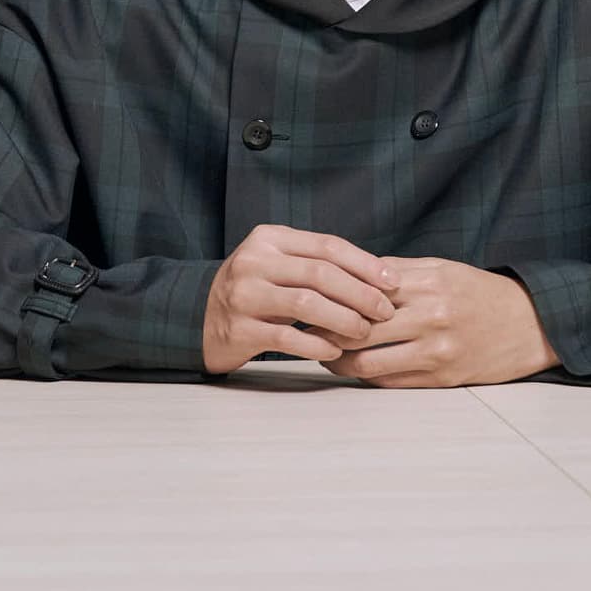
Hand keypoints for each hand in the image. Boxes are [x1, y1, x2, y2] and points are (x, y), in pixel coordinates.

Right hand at [202, 223, 398, 374]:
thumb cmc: (254, 291)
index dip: (364, 264)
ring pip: (305, 303)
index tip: (392, 281)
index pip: (327, 246)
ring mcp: (244, 294)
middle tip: (385, 311)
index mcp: (270, 239)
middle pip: (319, 273)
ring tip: (364, 332)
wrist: (198, 317)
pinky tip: (334, 351)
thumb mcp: (278, 264)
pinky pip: (286, 337)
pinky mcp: (238, 328)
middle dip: (360, 293)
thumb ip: (316, 264)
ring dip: (342, 319)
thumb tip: (377, 278)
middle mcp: (254, 261)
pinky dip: (316, 344)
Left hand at [318, 258, 560, 387]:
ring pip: (369, 360)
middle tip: (304, 332)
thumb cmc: (480, 293)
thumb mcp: (442, 269)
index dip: (331, 297)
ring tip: (324, 354)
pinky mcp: (443, 378)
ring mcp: (437, 349)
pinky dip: (366, 376)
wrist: (531, 325)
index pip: (364, 290)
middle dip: (326, 332)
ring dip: (340, 360)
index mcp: (427, 281)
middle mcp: (430, 315)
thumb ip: (398, 272)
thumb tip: (351, 274)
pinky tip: (354, 368)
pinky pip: (391, 381)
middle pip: (359, 327)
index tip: (308, 299)